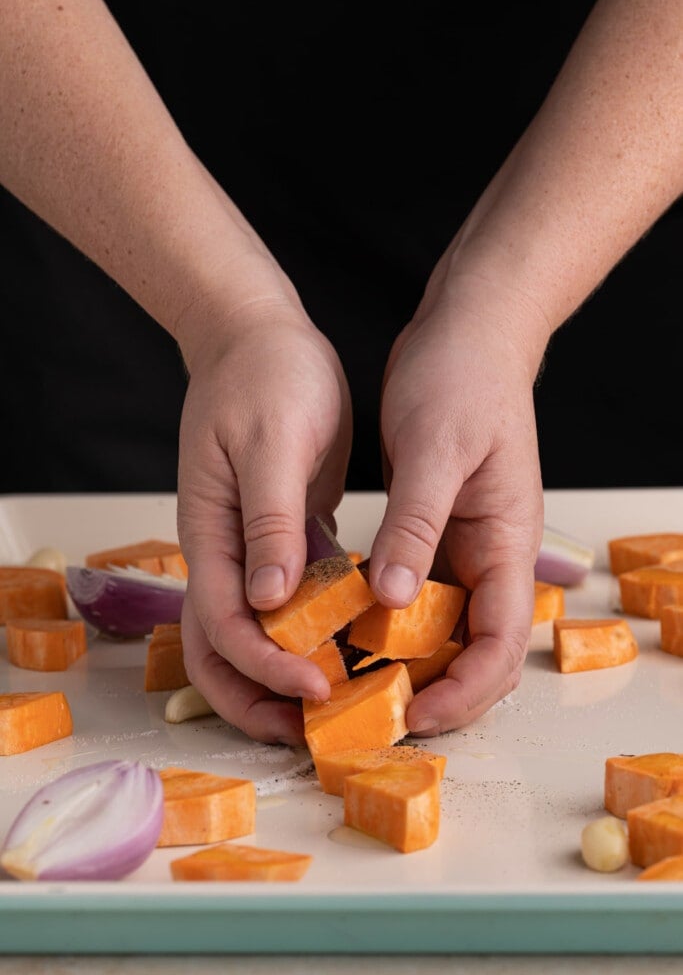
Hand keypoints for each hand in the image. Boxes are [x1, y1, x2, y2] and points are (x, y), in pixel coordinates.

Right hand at [176, 294, 351, 744]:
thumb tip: (269, 602)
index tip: (317, 687)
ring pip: (258, 632)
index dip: (265, 667)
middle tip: (313, 728)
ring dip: (287, 673)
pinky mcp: (285, 534)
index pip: (226, 625)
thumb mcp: (272, 443)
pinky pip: (294, 599)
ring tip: (339, 702)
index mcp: (211, 533)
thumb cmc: (265, 376)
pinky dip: (316, 629)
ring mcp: (252, 546)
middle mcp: (225, 551)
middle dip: (259, 698)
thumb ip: (268, 522)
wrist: (260, 334)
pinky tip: (356, 643)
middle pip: (223, 648)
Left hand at [371, 255, 547, 734]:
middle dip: (433, 689)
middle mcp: (489, 553)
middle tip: (368, 710)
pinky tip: (343, 623)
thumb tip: (392, 598)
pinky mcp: (433, 527)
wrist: (467, 331)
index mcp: (506, 542)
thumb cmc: (464, 378)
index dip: (463, 691)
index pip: (501, 644)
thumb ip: (417, 525)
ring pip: (440, 625)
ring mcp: (462, 543)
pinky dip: (386, 614)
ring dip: (404, 658)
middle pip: (474, 650)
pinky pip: (415, 589)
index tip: (411, 712)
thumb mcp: (436, 450)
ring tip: (347, 679)